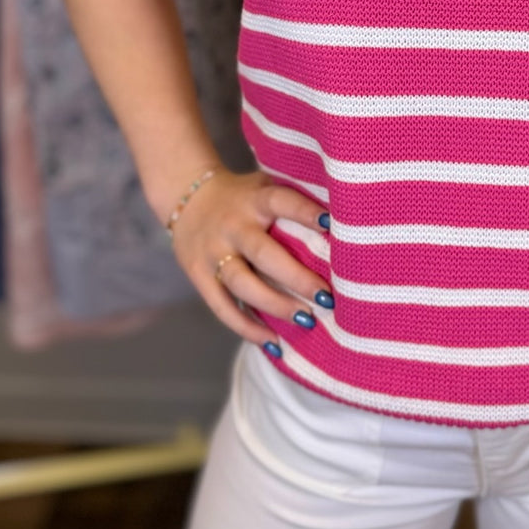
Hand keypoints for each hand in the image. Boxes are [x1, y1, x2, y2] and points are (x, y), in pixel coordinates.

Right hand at [167, 169, 332, 346]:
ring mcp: (213, 252)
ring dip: (275, 305)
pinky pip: (222, 307)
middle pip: (264, 253)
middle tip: (326, 297)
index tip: (331, 224)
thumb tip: (341, 222)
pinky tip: (273, 342)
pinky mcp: (199, 276)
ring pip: (243, 284)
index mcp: (255, 199)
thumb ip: (292, 200)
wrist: (187, 197)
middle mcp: (233, 225)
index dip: (305, 211)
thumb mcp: (264, 186)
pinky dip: (247, 328)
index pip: (281, 201)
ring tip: (307, 320)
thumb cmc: (243, 196)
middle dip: (296, 277)